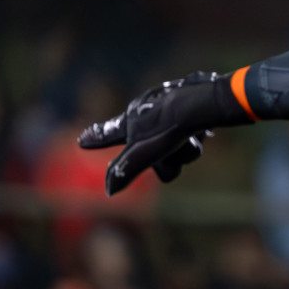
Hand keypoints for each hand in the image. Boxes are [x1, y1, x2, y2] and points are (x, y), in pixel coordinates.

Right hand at [79, 71, 250, 194]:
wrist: (202, 103)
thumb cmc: (169, 128)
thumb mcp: (143, 154)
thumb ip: (124, 171)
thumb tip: (109, 191)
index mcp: (131, 121)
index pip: (109, 134)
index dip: (97, 138)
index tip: (83, 140)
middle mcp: (145, 108)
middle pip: (152, 146)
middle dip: (167, 156)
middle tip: (176, 148)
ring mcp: (167, 101)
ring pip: (174, 139)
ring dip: (185, 147)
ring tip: (192, 140)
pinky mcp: (189, 97)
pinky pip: (192, 124)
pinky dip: (198, 132)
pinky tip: (205, 131)